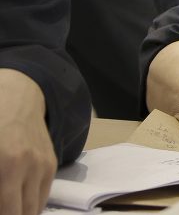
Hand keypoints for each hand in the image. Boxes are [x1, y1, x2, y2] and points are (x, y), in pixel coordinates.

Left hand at [0, 69, 57, 214]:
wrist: (17, 97)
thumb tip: (2, 199)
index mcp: (9, 166)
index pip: (8, 210)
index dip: (5, 214)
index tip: (2, 210)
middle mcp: (31, 168)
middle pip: (24, 212)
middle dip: (12, 214)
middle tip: (6, 209)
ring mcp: (45, 166)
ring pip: (35, 208)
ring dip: (22, 212)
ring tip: (10, 207)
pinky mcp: (52, 163)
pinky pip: (43, 195)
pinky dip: (30, 204)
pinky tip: (17, 201)